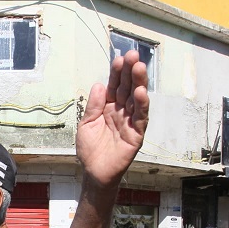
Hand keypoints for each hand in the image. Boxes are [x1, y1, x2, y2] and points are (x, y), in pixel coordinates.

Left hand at [76, 49, 149, 187]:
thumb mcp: (86, 124)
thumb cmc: (90, 150)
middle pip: (127, 88)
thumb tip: (99, 85)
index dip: (117, 73)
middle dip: (130, 72)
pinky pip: (141, 117)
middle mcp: (121, 111)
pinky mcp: (136, 133)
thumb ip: (93, 106)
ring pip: (136, 99)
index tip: (119, 58)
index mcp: (108, 107)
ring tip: (139, 68)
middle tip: (133, 55)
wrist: (95, 172)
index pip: (114, 86)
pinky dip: (142, 105)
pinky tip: (141, 92)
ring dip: (138, 83)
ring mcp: (130, 121)